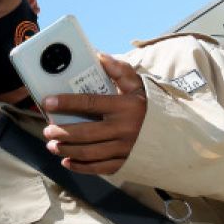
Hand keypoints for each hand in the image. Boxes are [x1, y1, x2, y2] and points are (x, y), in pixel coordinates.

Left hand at [40, 54, 147, 174]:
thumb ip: (119, 71)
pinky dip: (81, 166)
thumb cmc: (150, 107)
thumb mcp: (138, 86)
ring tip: (52, 145)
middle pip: (85, 133)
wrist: (177, 136)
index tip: (47, 102)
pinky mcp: (126, 163)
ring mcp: (125, 149)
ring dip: (67, 150)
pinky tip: (67, 161)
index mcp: (125, 107)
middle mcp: (124, 129)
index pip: (90, 103)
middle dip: (62, 132)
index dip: (66, 103)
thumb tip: (99, 55)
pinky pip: (99, 167)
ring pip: (89, 152)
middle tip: (47, 130)